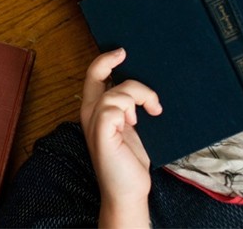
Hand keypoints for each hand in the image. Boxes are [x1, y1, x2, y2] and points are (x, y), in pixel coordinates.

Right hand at [80, 48, 161, 226]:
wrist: (129, 191)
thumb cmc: (130, 161)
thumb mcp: (130, 127)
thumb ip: (128, 107)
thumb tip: (142, 85)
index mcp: (95, 110)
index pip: (93, 76)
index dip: (105, 60)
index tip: (122, 52)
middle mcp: (91, 113)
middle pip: (95, 74)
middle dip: (108, 60)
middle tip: (124, 53)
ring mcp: (95, 122)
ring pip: (117, 91)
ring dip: (139, 96)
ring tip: (151, 111)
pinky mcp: (102, 132)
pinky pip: (115, 106)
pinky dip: (132, 109)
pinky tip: (139, 122)